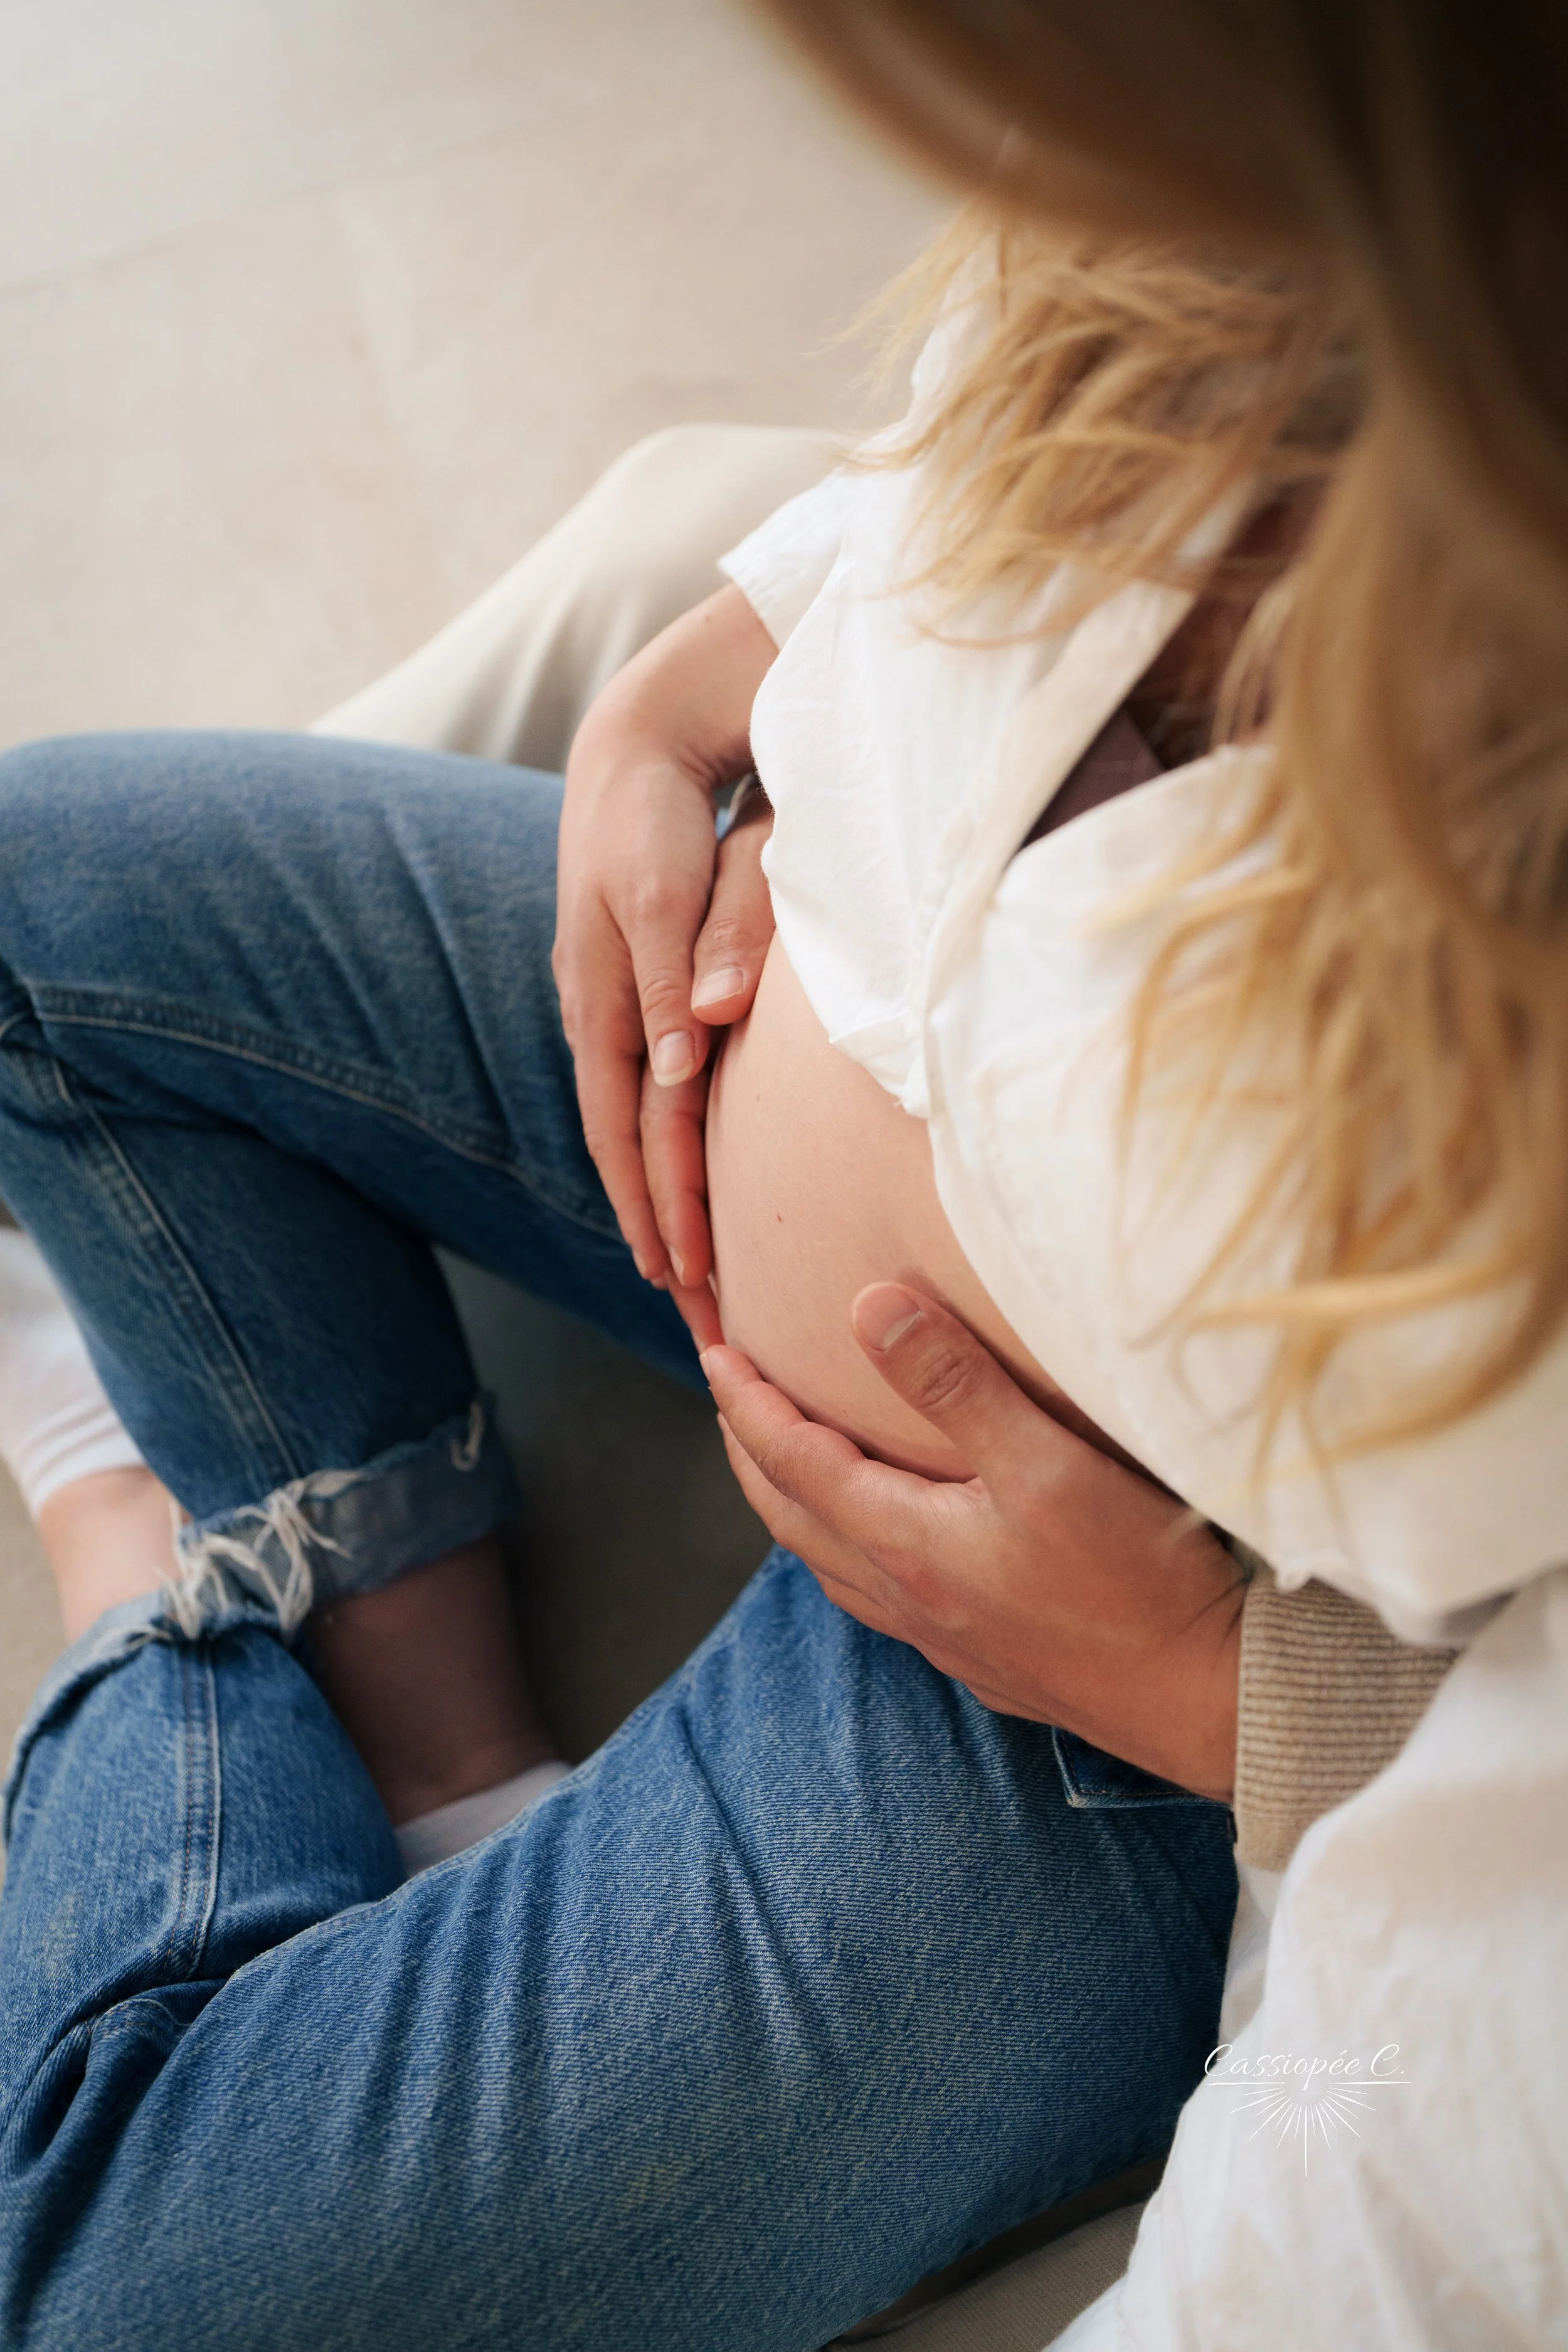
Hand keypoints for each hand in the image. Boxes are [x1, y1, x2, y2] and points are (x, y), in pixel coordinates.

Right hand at [553, 585, 777, 1305]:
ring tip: (690, 1271)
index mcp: (606, 1002)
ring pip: (637, 1127)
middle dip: (661, 1231)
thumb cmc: (656, 812)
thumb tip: (677, 1064)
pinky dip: (663, 1148)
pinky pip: (646, 1093)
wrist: (634, 746)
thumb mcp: (666, 884)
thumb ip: (681, 968)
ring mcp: (618, 1008)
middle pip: (628, 1147)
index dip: (658, 1204)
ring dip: (662, 1200)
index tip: (687, 1278)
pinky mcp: (640, 995)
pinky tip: (682, 1177)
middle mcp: (604, 1017)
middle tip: (699, 1314)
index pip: (632, 1129)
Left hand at [703, 1284, 1245, 1799]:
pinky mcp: (986, 1659)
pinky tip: (886, 1542)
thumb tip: (867, 1307)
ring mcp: (945, 1638)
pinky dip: (852, 1551)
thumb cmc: (1137, 1583)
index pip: (795, 1463)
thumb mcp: (1047, 1463)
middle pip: (794, 1520)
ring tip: (791, 1466)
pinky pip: (882, 1597)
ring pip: (835, 1566)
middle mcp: (909, 1598)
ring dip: (797, 1508)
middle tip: (730, 1400)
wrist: (1208, 1701)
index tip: (713, 1354)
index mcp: (907, 1544)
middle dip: (752, 1455)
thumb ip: (955, 1384)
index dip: (747, 1405)